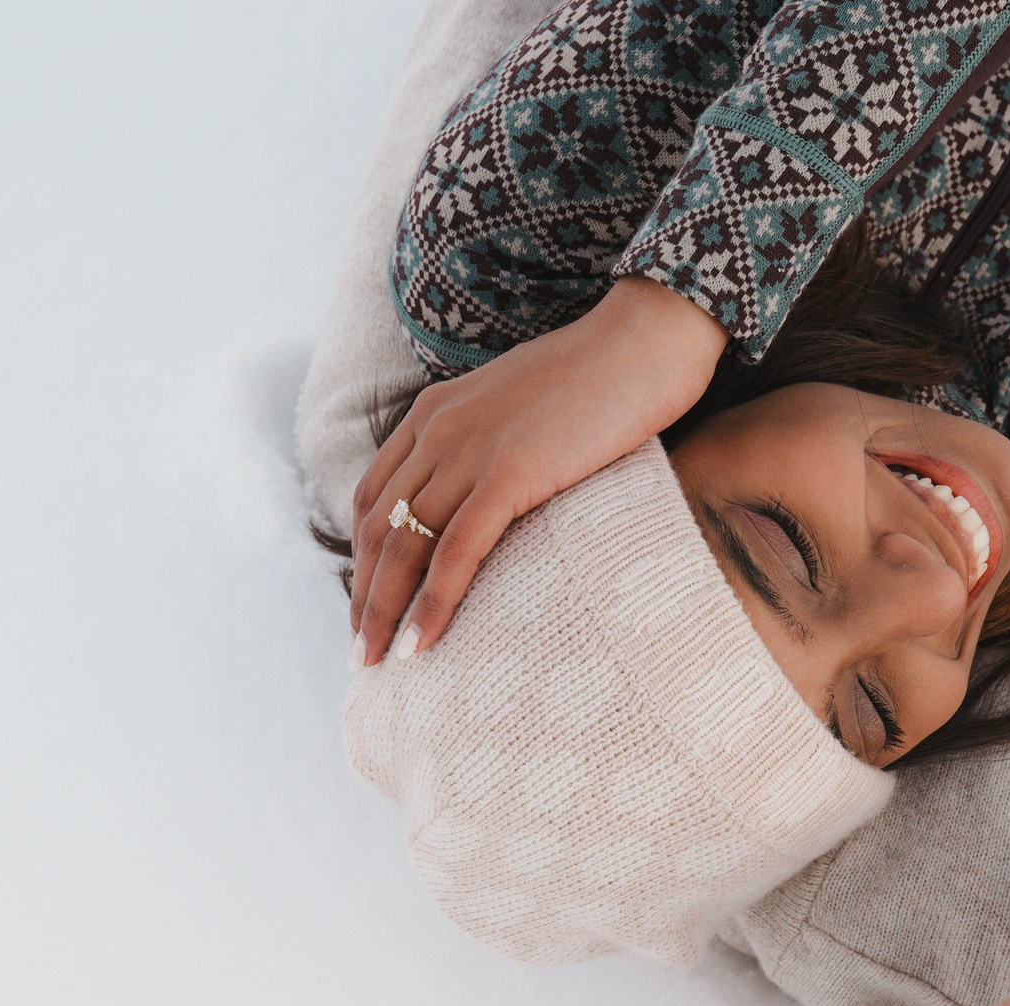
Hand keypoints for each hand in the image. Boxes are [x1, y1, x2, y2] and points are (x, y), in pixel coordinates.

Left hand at [349, 278, 730, 664]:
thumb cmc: (606, 382)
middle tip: (362, 653)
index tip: (369, 605)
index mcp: (434, 412)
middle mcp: (438, 429)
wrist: (647, 341)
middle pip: (377, 526)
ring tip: (379, 662)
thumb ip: (496, 448)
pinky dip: (434, 601)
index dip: (363, 558)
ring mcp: (471, 449)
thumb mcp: (527, 412)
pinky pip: (456, 550)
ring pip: (405, 544)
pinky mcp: (511, 472)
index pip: (373, 496)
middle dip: (363, 596)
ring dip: (385, 610)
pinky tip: (424, 642)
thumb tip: (500, 498)